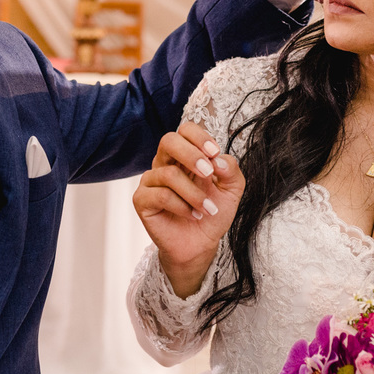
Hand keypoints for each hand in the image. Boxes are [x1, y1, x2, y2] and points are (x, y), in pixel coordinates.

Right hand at [133, 121, 245, 298]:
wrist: (201, 243)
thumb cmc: (212, 212)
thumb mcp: (231, 190)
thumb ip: (231, 170)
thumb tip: (219, 159)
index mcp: (185, 155)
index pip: (185, 130)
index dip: (199, 137)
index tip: (214, 152)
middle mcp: (165, 163)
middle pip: (168, 141)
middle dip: (191, 155)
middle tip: (209, 173)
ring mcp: (151, 181)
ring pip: (168, 174)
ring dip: (194, 193)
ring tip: (207, 209)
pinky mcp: (142, 200)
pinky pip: (160, 195)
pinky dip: (181, 206)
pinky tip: (192, 215)